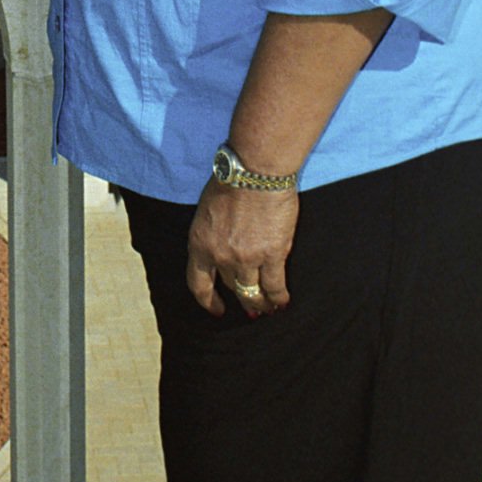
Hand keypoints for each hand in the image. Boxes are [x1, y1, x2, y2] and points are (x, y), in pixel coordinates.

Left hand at [186, 177, 297, 318]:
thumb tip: (222, 246)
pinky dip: (279, 298)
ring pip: (252, 293)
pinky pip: (275, 286)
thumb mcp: (207, 210)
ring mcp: (246, 258)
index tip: (217, 309)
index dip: (208, 301)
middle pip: (230, 287)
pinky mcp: (272, 255)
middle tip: (250, 308)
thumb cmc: (231, 180)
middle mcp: (220, 256)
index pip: (198, 283)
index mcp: (199, 243)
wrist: (254, 171)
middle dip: (240, 298)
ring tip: (268, 309)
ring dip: (261, 303)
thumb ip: (212, 234)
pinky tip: (283, 302)